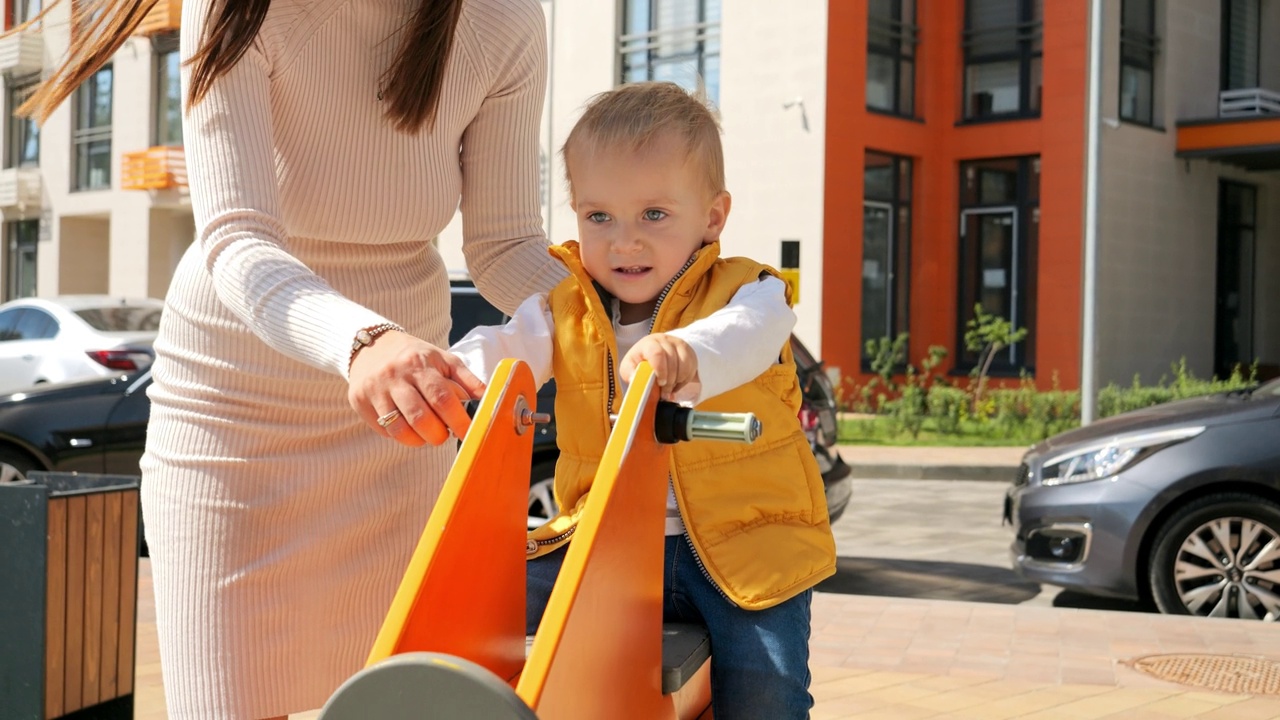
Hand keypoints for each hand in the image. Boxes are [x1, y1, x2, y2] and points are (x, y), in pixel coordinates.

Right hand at [347, 330, 486, 445]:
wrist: (371, 345)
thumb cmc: (415, 357)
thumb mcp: (443, 360)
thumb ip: (467, 380)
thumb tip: (489, 399)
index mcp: (420, 365)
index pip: (443, 399)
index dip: (458, 421)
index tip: (468, 433)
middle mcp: (396, 376)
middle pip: (421, 418)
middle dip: (438, 435)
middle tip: (444, 434)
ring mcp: (375, 389)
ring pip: (400, 429)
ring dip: (419, 440)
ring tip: (427, 433)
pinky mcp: (360, 401)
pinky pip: (384, 430)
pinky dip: (400, 436)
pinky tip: (407, 427)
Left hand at [619, 333, 699, 401]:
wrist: (654, 351)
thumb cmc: (641, 362)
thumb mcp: (630, 366)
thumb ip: (630, 373)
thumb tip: (635, 380)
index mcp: (648, 343)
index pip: (657, 353)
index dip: (660, 370)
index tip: (660, 382)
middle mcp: (664, 340)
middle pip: (672, 361)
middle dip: (669, 380)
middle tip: (664, 392)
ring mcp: (678, 344)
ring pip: (684, 365)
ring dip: (677, 381)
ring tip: (669, 388)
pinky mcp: (688, 352)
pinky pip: (691, 369)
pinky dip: (684, 380)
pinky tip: (676, 383)